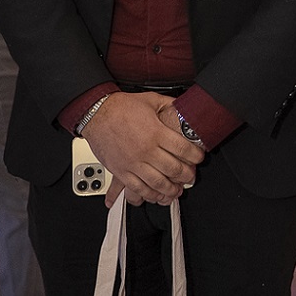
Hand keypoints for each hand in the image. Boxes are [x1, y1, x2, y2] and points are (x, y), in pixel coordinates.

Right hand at [82, 92, 203, 205]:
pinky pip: (137, 189)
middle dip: (186, 175)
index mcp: (156, 133)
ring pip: (157, 183)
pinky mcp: (121, 171)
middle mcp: (146, 150)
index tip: (199, 158)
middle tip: (191, 177)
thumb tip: (183, 105)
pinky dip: (149, 195)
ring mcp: (133, 163)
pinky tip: (156, 195)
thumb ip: (169, 104)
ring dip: (170, 190)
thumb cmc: (122, 107)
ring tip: (177, 190)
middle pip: (173, 169)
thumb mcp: (151, 100)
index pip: (183, 149)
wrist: (97, 114)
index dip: (195, 156)